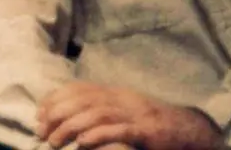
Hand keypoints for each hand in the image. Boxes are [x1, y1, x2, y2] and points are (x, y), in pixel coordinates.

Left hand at [38, 82, 222, 149]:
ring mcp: (135, 114)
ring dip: (70, 127)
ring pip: (96, 114)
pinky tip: (82, 144)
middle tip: (42, 131)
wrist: (191, 131)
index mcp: (116, 92)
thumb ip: (102, 109)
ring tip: (54, 141)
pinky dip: (97, 136)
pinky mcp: (147, 132)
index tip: (39, 113)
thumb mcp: (125, 111)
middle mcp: (123, 98)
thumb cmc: (153, 124)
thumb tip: (68, 117)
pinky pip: (118, 131)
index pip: (79, 88)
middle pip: (82, 99)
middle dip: (57, 114)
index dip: (56, 98)